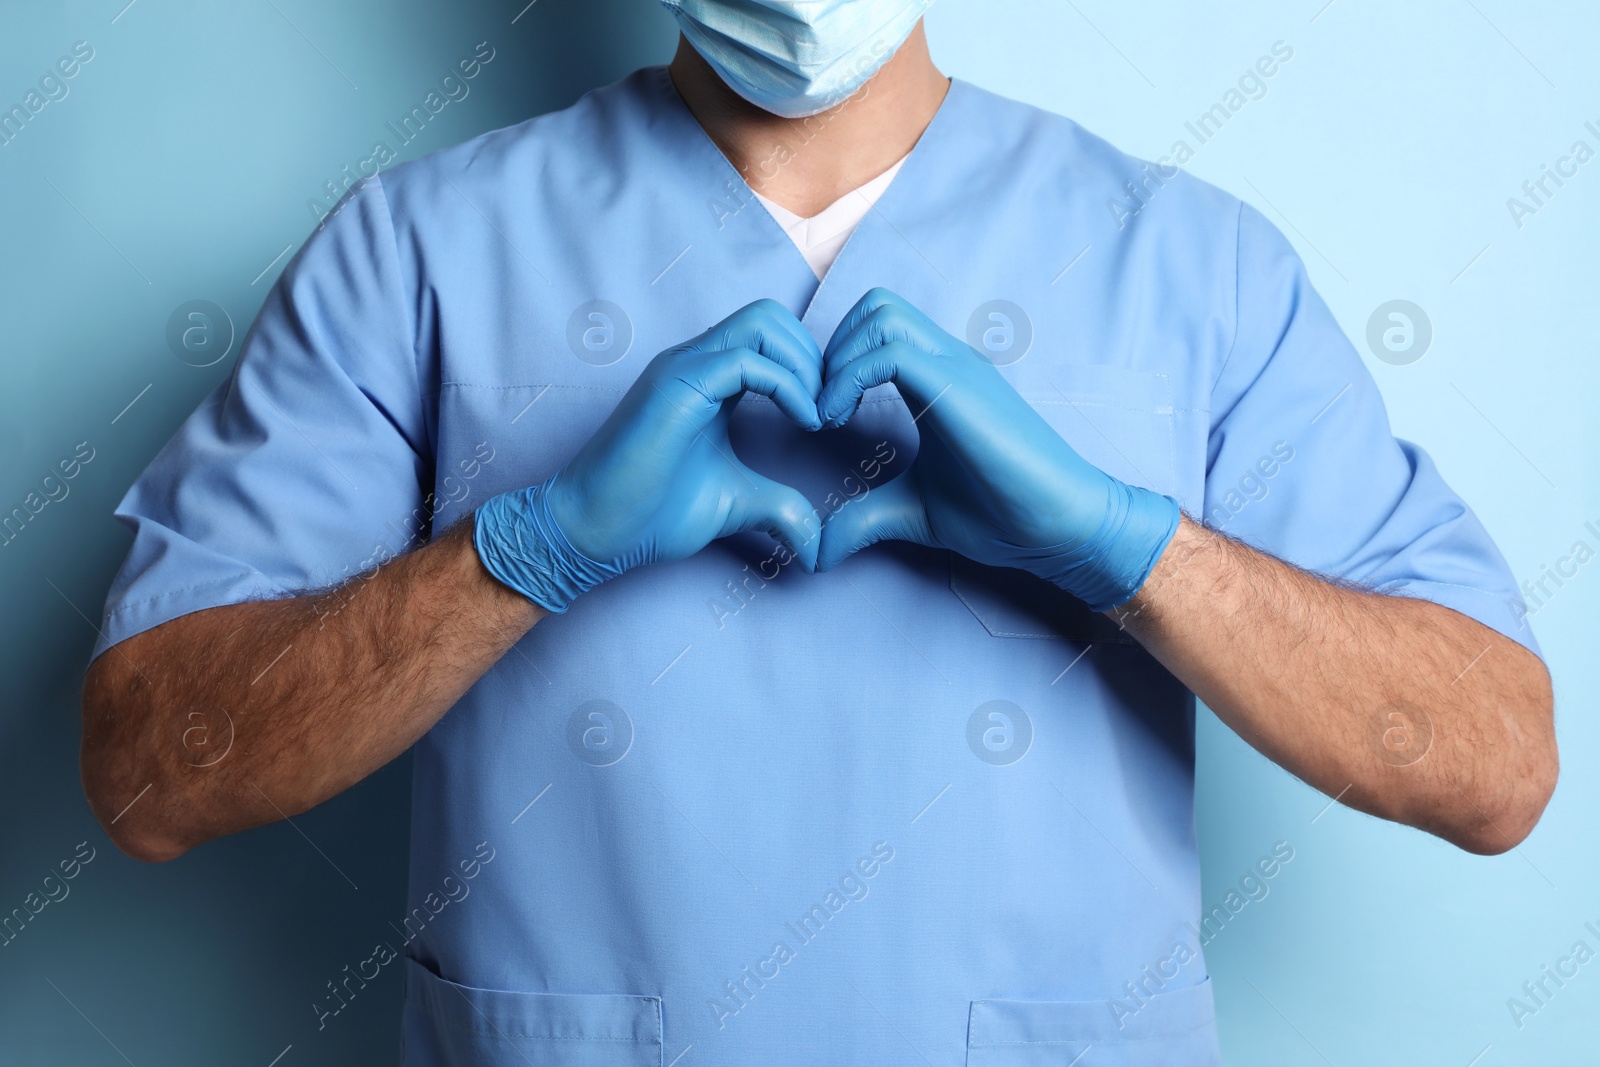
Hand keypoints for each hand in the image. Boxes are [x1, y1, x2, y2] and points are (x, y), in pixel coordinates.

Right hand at [474, 300, 823, 611]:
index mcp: (708, 379)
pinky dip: (788, 386)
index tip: (828, 417)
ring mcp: (683, 368)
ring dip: (804, 365)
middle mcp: (694, 362)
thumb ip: (779, 508)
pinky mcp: (676, 386)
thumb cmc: (650, 514)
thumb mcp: (736, 503)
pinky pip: (746, 361)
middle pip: (771, 316)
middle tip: (829, 411)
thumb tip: (819, 545)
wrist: (593, 530)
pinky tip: (803, 423)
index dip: (810, 367)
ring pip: (762, 323)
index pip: (770, 336)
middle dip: (814, 357)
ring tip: (816, 416)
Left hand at [814, 288, 1179, 611]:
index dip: (836, 361)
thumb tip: (816, 549)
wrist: (1060, 528)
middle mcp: (947, 362)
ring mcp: (956, 369)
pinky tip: (838, 425)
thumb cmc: (1000, 514)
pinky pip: (889, 353)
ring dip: (837, 359)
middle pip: (876, 304)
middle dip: (832, 349)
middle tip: (822, 410)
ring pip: (880, 313)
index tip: (822, 417)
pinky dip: (846, 381)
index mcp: (938, 378)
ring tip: (828, 417)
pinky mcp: (958, 389)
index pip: (878, 326)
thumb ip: (862, 517)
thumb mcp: (910, 510)